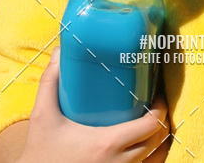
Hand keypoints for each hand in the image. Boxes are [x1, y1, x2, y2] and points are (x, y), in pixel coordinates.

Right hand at [18, 48, 170, 162]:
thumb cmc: (40, 152)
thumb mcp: (43, 116)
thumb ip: (50, 82)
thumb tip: (60, 52)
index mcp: (107, 144)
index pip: (151, 125)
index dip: (161, 108)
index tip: (156, 93)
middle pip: (158, 141)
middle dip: (162, 121)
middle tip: (154, 103)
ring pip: (154, 159)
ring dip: (158, 141)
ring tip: (151, 122)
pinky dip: (150, 157)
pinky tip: (142, 145)